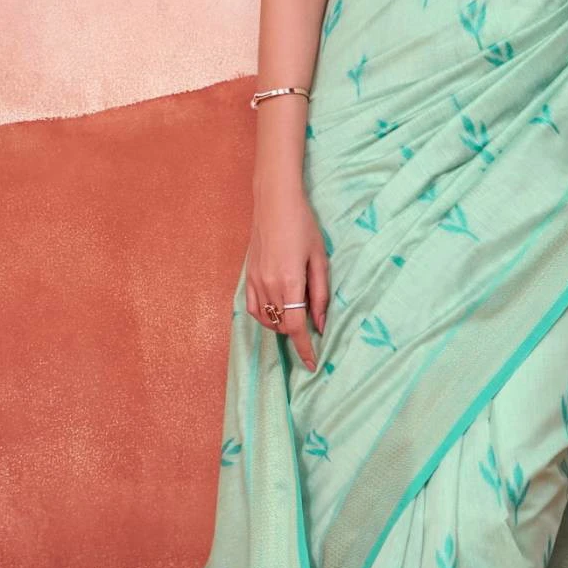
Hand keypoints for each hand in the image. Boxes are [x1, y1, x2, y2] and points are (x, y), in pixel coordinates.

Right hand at [245, 187, 329, 370]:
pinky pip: (252, 309)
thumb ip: (321, 295)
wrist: (275, 202)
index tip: (312, 364)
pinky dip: (264, 317)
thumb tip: (321, 325)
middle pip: (282, 326)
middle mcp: (269, 285)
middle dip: (298, 333)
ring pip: (267, 320)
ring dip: (283, 325)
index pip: (296, 327)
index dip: (305, 349)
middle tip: (313, 322)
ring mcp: (254, 281)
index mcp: (290, 282)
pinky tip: (277, 311)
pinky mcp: (247, 276)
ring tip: (297, 314)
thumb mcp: (320, 259)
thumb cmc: (303, 225)